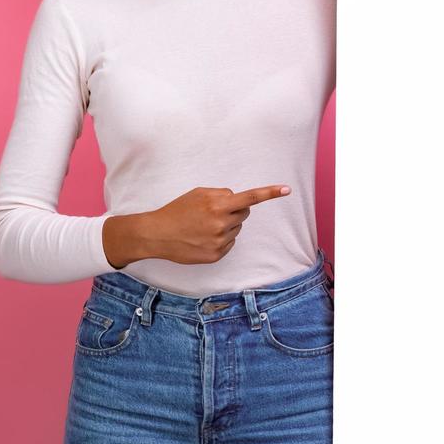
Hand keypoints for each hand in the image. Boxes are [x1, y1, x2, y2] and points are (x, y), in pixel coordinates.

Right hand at [142, 184, 290, 264]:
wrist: (157, 234)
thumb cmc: (177, 211)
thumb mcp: (198, 194)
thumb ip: (221, 194)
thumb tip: (236, 201)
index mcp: (217, 204)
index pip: (249, 198)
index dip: (270, 193)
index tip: (287, 189)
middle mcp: (221, 223)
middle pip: (244, 213)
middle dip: (234, 210)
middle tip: (214, 211)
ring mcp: (220, 241)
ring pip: (236, 228)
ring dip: (226, 225)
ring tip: (203, 226)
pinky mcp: (217, 255)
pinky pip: (230, 242)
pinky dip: (221, 239)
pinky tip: (203, 238)